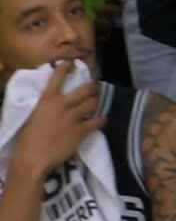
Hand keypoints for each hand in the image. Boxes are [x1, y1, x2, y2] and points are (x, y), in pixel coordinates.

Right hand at [11, 61, 104, 176]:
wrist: (34, 156)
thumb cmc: (28, 137)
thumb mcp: (34, 114)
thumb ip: (46, 105)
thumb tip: (52, 101)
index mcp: (48, 99)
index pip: (59, 76)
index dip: (67, 67)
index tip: (73, 63)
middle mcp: (63, 104)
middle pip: (85, 89)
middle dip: (92, 86)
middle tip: (95, 87)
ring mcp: (74, 117)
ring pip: (93, 103)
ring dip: (97, 102)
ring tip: (97, 103)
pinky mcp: (82, 130)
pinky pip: (98, 121)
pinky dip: (102, 120)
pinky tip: (102, 120)